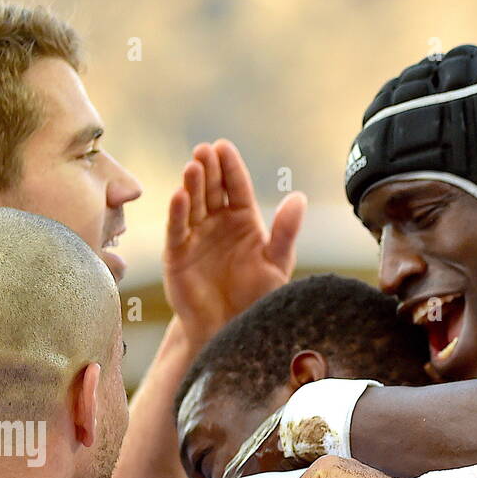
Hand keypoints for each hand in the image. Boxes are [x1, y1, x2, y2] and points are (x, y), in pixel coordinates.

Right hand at [163, 139, 304, 345]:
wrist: (231, 330)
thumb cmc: (256, 298)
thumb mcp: (276, 265)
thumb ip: (285, 232)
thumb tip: (299, 198)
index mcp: (243, 220)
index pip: (236, 187)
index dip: (230, 167)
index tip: (224, 147)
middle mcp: (217, 223)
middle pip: (212, 189)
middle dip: (209, 169)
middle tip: (205, 151)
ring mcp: (196, 236)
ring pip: (193, 204)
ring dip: (192, 185)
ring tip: (193, 166)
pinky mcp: (177, 254)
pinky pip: (177, 229)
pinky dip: (177, 213)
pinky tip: (179, 196)